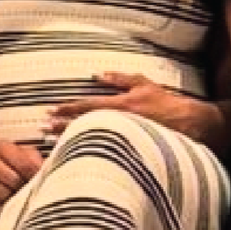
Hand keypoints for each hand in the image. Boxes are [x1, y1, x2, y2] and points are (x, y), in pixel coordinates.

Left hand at [48, 71, 201, 138]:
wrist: (187, 125)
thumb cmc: (164, 103)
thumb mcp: (143, 83)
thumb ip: (120, 79)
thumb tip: (98, 75)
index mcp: (122, 105)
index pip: (88, 106)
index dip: (68, 108)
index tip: (51, 110)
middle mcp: (119, 123)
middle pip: (84, 124)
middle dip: (62, 125)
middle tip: (43, 127)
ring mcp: (121, 139)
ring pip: (90, 138)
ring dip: (69, 139)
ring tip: (51, 141)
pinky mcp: (126, 152)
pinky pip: (102, 150)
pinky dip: (85, 151)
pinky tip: (72, 154)